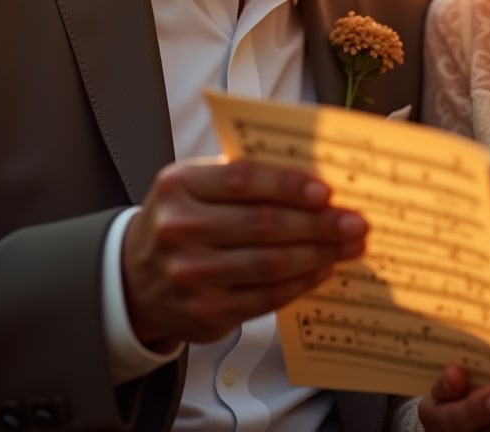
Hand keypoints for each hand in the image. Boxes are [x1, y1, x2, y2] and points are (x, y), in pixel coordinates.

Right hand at [121, 157, 366, 346]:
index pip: (243, 179)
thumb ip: (244, 179)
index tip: (326, 191)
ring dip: (318, 253)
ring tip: (348, 246)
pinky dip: (301, 283)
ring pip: (270, 263)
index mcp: (180, 185)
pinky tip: (322, 270)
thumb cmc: (181, 222)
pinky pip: (265, 296)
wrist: (134, 279)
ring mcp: (191, 274)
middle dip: (318, 223)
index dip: (289, 185)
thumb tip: (314, 182)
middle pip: (263, 224)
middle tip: (355, 222)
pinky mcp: (205, 312)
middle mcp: (180, 229)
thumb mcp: (195, 187)